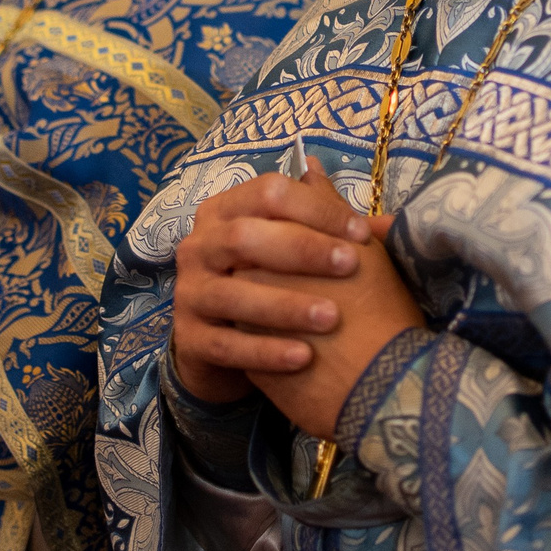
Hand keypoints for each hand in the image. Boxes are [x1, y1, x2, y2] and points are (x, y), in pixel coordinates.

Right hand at [171, 154, 424, 439]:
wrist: (223, 347)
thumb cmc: (268, 286)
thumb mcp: (291, 250)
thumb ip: (322, 227)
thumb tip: (360, 199)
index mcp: (225, 211)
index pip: (267, 192)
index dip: (317, 208)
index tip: (361, 232)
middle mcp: (198, 246)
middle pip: (245, 236)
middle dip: (302, 249)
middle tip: (351, 265)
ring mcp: (189, 293)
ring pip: (234, 294)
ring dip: (286, 304)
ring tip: (332, 317)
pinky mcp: (189, 339)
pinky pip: (227, 346)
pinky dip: (266, 351)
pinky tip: (305, 358)